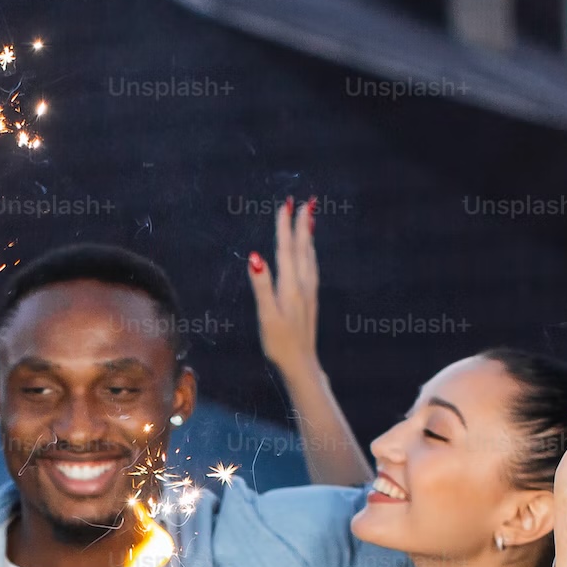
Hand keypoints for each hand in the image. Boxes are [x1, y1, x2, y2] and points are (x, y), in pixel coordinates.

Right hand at [248, 197, 322, 383]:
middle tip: (305, 202)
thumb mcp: (266, 315)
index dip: (285, 226)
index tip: (285, 204)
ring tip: (309, 219)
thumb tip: (254, 256)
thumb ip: (261, 285)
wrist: (302, 365)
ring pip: (310, 257)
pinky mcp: (310, 301)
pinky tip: (309, 255)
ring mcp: (309, 293)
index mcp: (290, 286)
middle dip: (302, 224)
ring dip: (308, 236)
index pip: (287, 249)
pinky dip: (310, 254)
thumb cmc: (280, 344)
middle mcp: (303, 285)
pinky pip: (312, 268)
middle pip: (302, 248)